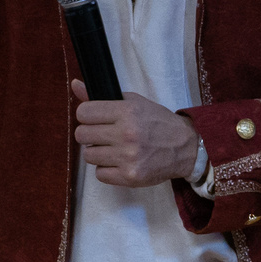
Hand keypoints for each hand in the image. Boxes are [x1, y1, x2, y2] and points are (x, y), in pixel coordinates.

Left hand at [71, 80, 201, 187]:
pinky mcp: (130, 176)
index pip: (84, 112)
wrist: (185, 148)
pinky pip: (100, 174)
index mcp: (127, 112)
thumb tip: (76, 85)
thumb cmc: (158, 123)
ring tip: (113, 149)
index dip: (87, 115)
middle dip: (89, 134)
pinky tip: (119, 161)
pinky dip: (107, 169)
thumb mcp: (134, 103)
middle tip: (103, 135)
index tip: (95, 119)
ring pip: (89, 156)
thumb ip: (103, 97)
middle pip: (82, 135)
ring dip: (98, 152)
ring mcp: (128, 157)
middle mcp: (127, 134)